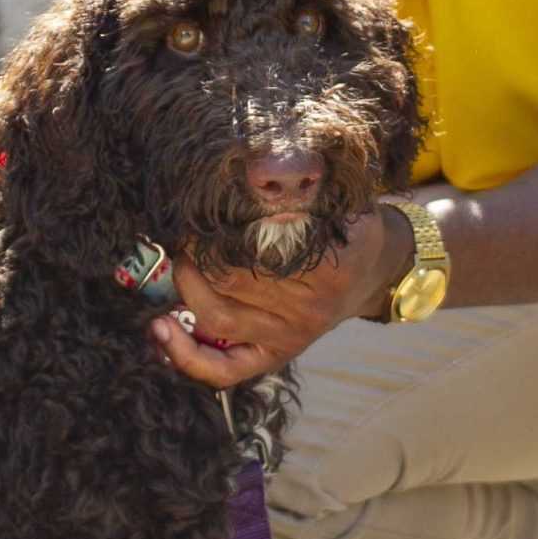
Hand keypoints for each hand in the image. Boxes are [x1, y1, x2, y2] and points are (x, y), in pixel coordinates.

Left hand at [150, 207, 410, 387]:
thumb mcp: (344, 205)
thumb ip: (311, 193)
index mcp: (327, 268)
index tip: (197, 213)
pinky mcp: (276, 356)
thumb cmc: (347, 231)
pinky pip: (224, 369)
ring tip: (178, 263)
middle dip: (195, 254)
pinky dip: (188, 356)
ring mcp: (289, 337)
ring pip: (217, 317)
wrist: (375, 274)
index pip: (256, 251)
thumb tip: (259, 169)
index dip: (216, 233)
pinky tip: (162, 329)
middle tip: (183, 233)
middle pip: (229, 282)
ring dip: (185, 289)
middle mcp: (308, 308)